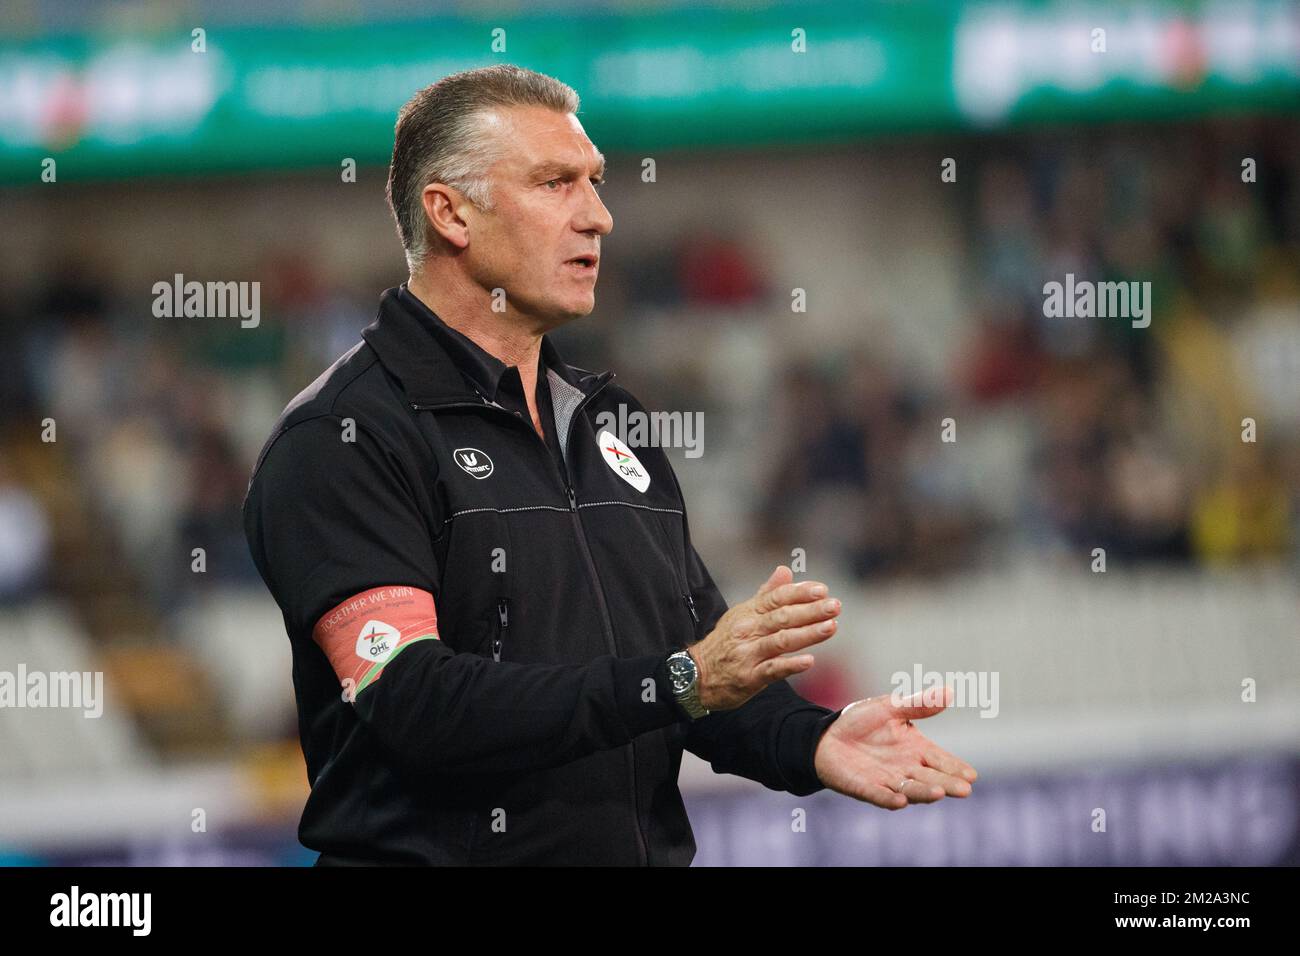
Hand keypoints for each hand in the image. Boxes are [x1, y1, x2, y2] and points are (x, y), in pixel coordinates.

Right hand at [689, 565, 839, 711]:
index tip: (822, 590)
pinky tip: (809, 661)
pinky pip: (772, 670)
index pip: (777, 598)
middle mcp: (748, 630)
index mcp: (748, 612)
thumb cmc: (725, 642)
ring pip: (781, 640)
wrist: (696, 674)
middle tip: (835, 606)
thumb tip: (785, 570)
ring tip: (831, 627)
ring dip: (808, 633)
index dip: (800, 593)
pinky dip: (791, 665)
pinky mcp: (749, 677)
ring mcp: (749, 653)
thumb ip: (767, 594)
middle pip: (783, 617)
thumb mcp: (742, 614)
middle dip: (811, 611)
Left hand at [813, 686, 977, 808]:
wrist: (826, 736)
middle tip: (965, 789)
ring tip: (939, 793)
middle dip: (948, 784)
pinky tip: (900, 802)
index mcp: (916, 749)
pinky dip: (889, 799)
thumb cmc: (861, 722)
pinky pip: (879, 795)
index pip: (941, 760)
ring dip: (923, 793)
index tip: (971, 775)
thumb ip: (917, 704)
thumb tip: (949, 691)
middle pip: (931, 779)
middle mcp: (906, 768)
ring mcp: (887, 781)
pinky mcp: (865, 788)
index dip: (956, 767)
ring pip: (910, 789)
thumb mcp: (889, 707)